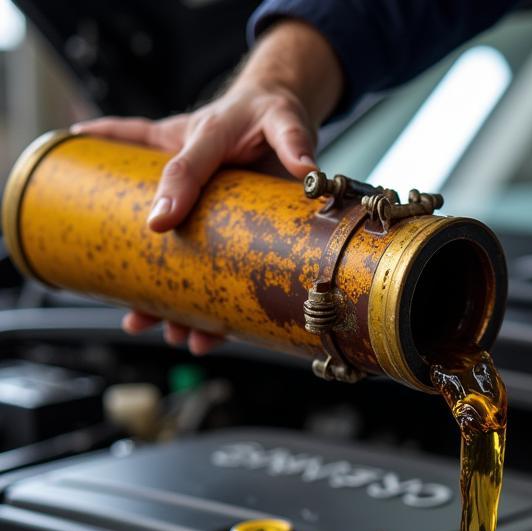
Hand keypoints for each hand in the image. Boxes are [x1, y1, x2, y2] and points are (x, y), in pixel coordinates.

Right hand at [71, 20, 343, 355]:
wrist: (273, 111)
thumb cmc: (269, 114)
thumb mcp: (280, 118)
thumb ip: (292, 140)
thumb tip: (306, 167)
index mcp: (197, 139)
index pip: (183, 167)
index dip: (172, 194)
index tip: (159, 224)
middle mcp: (187, 176)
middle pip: (154, 224)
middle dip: (141, 272)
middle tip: (137, 310)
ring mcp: (197, 205)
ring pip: (170, 253)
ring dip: (160, 295)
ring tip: (153, 327)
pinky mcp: (217, 227)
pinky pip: (203, 266)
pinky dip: (199, 300)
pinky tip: (198, 331)